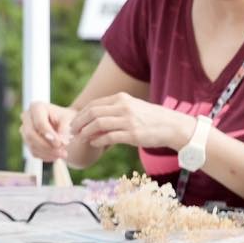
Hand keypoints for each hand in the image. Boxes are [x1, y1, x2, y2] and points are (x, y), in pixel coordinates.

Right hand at [21, 101, 76, 160]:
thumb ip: (64, 130)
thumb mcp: (70, 120)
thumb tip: (60, 143)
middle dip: (47, 146)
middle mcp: (27, 117)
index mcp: (36, 107)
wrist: (66, 122)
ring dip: (48, 153)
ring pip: (31, 145)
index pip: (39, 123)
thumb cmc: (68, 118)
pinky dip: (46, 156)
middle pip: (31, 135)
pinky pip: (33, 151)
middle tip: (63, 152)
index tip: (61, 144)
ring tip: (63, 154)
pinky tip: (57, 156)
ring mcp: (25, 129)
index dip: (49, 135)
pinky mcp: (27, 141)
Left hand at [70, 93, 187, 150]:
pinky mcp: (132, 135)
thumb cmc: (150, 118)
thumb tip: (94, 119)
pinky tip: (94, 143)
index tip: (75, 122)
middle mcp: (124, 107)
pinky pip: (109, 137)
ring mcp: (128, 121)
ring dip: (86, 132)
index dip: (81, 114)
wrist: (170, 126)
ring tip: (81, 138)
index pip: (95, 104)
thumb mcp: (132, 107)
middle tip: (73, 131)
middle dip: (79, 122)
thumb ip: (114, 111)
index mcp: (122, 99)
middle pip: (93, 113)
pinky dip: (98, 141)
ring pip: (98, 124)